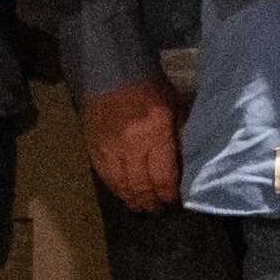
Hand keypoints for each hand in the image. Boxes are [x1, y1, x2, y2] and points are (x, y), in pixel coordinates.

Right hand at [81, 71, 185, 211]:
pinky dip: (114, 187)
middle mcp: (131, 146)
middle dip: (150, 201)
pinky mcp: (93, 146)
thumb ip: (179, 137)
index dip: (168, 193)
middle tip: (156, 209)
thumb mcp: (174, 107)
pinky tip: (121, 193)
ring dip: (131, 199)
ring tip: (139, 207)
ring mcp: (109, 148)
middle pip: (141, 185)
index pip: (163, 176)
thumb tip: (186, 166)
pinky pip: (103, 175)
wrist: (111, 70)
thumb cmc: (149, 87)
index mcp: (155, 134)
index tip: (173, 199)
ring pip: (120, 184)